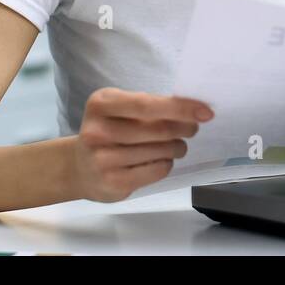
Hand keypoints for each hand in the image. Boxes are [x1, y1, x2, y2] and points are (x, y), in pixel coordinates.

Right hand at [71, 87, 212, 201]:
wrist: (79, 167)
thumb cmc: (108, 131)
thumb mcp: (118, 109)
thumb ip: (148, 106)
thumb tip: (192, 109)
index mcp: (101, 104)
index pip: (146, 105)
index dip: (179, 108)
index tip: (205, 111)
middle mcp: (97, 131)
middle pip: (158, 129)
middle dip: (184, 128)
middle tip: (192, 128)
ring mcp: (102, 159)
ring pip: (160, 151)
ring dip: (177, 147)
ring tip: (177, 145)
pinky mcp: (113, 181)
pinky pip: (157, 170)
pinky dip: (167, 163)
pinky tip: (161, 159)